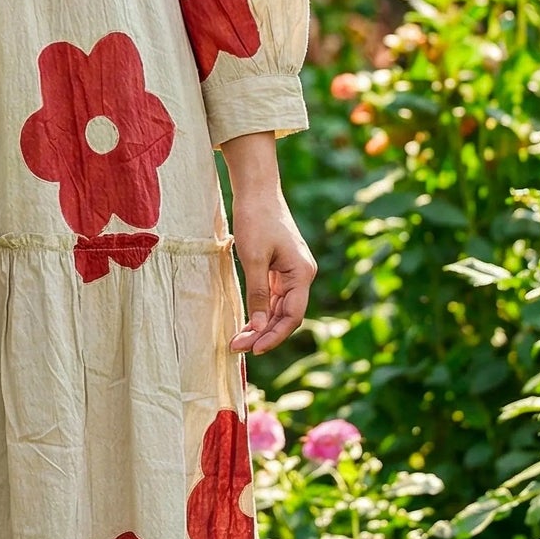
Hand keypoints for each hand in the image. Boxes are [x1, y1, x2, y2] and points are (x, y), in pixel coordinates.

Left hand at [226, 186, 315, 354]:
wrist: (256, 189)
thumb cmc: (256, 219)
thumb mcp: (254, 259)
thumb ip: (258, 294)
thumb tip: (259, 328)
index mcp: (302, 273)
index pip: (292, 316)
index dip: (273, 336)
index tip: (253, 349)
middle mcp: (302, 275)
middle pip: (286, 315)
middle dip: (264, 334)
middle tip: (238, 348)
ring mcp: (292, 271)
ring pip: (279, 308)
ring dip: (261, 325)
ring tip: (238, 340)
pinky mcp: (281, 267)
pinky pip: (274, 296)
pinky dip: (261, 310)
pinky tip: (247, 322)